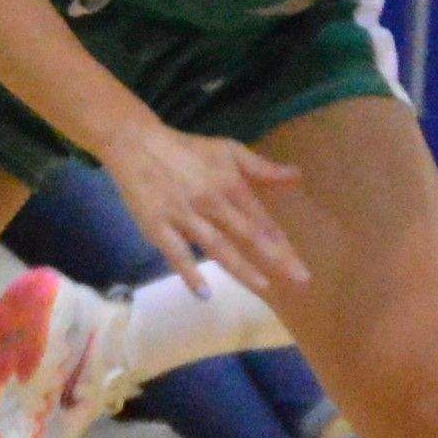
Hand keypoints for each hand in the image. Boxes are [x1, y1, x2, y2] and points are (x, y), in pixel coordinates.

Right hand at [99, 121, 305, 299]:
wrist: (136, 144)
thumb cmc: (187, 150)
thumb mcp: (228, 150)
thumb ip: (261, 167)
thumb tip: (297, 175)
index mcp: (230, 185)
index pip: (262, 220)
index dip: (282, 244)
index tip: (301, 267)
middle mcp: (211, 202)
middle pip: (248, 234)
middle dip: (276, 258)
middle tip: (301, 281)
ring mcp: (184, 216)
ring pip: (217, 246)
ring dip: (241, 267)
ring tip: (263, 287)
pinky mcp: (157, 226)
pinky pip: (176, 253)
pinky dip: (189, 272)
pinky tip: (204, 293)